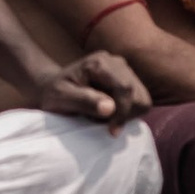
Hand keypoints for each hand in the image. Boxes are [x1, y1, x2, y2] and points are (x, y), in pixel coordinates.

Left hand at [28, 47, 150, 127]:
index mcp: (100, 63)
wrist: (52, 87)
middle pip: (138, 95)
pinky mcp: (128, 80)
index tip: (112, 131)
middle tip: (101, 121)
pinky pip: (139, 101)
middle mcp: (116, 62)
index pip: (125, 88)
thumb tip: (111, 108)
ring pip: (143, 99)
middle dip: (124, 114)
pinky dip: (127, 112)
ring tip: (103, 115)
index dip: (123, 112)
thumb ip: (85, 101)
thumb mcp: (61, 98)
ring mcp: (124, 70)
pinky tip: (109, 111)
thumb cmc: (53, 93)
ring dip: (126, 114)